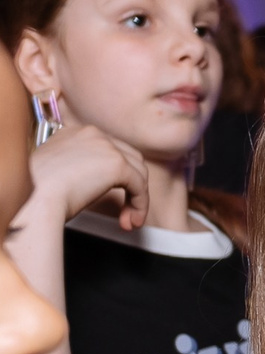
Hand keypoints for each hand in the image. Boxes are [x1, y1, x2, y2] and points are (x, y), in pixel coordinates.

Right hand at [18, 123, 147, 231]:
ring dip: (137, 197)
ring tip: (129, 219)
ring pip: (138, 171)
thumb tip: (92, 184)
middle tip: (125, 211)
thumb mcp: (58, 172)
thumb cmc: (38, 193)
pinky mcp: (117, 165)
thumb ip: (78, 169)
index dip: (114, 176)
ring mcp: (106, 147)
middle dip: (131, 186)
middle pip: (128, 158)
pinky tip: (133, 220)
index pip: (108, 150)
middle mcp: (93, 134)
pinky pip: (140, 186)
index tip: (110, 196)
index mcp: (75, 133)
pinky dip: (140, 204)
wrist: (35, 197)